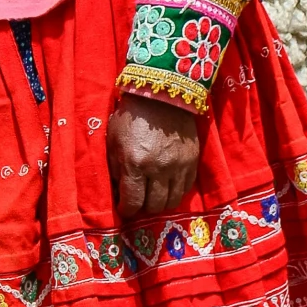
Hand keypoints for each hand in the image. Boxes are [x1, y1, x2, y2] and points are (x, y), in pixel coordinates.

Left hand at [107, 93, 201, 220]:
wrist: (161, 96)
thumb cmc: (130, 118)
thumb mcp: (113, 142)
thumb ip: (115, 169)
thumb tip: (118, 192)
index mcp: (135, 163)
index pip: (133, 202)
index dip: (127, 210)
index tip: (125, 209)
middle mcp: (158, 169)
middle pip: (154, 206)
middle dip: (144, 208)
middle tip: (139, 201)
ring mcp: (178, 166)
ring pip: (172, 201)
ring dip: (161, 203)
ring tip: (153, 197)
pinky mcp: (192, 162)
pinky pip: (186, 188)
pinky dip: (176, 192)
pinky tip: (167, 187)